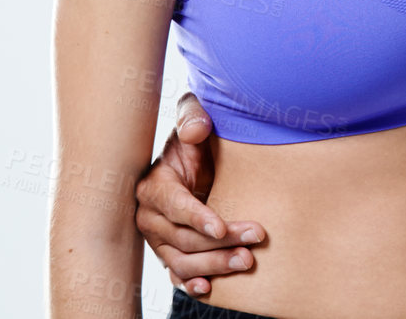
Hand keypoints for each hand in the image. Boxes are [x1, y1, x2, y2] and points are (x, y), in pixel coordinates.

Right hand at [133, 93, 262, 296]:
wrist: (197, 158)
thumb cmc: (196, 137)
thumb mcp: (194, 117)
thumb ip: (193, 117)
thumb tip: (197, 129)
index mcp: (154, 186)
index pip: (174, 206)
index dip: (197, 217)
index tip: (221, 226)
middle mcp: (150, 216)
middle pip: (183, 238)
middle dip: (220, 241)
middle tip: (255, 237)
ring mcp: (158, 238)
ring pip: (182, 260)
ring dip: (214, 264)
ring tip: (247, 261)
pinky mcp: (170, 252)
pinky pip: (177, 273)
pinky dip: (192, 283)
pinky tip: (210, 287)